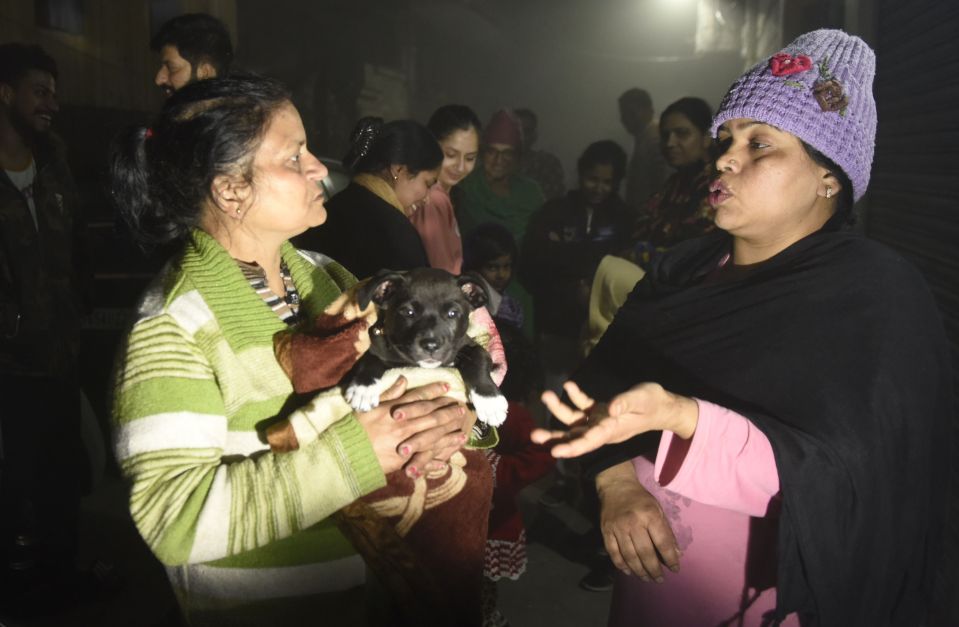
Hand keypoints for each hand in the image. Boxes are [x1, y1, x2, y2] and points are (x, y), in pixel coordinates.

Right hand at [355, 377, 468, 476]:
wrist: (345, 454)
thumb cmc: (355, 429)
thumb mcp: (369, 407)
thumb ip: (389, 394)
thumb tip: (403, 379)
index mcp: (394, 410)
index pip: (419, 397)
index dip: (434, 391)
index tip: (447, 386)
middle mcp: (403, 425)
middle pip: (431, 416)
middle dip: (448, 412)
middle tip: (462, 409)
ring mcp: (405, 443)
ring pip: (433, 437)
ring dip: (449, 435)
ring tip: (463, 433)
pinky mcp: (403, 460)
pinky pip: (423, 459)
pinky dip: (436, 460)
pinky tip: (448, 460)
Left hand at [531, 381, 697, 457]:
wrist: (662, 405)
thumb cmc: (654, 403)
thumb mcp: (643, 399)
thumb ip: (626, 402)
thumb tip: (610, 409)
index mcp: (612, 430)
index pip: (589, 442)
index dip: (571, 448)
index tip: (554, 452)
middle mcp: (602, 429)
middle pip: (574, 436)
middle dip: (554, 437)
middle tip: (534, 435)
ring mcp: (599, 421)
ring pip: (574, 422)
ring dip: (558, 410)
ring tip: (545, 395)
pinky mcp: (599, 411)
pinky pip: (583, 407)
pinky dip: (575, 397)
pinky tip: (569, 385)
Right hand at [596, 461, 680, 581]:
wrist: (616, 486)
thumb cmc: (640, 498)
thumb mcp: (658, 509)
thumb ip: (667, 532)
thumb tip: (676, 554)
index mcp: (650, 515)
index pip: (663, 543)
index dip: (670, 559)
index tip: (675, 569)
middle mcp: (633, 522)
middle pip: (645, 553)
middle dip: (654, 570)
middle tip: (659, 579)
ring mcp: (618, 528)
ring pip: (629, 556)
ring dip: (639, 571)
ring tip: (646, 578)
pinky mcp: (606, 531)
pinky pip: (613, 552)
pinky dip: (621, 565)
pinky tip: (629, 571)